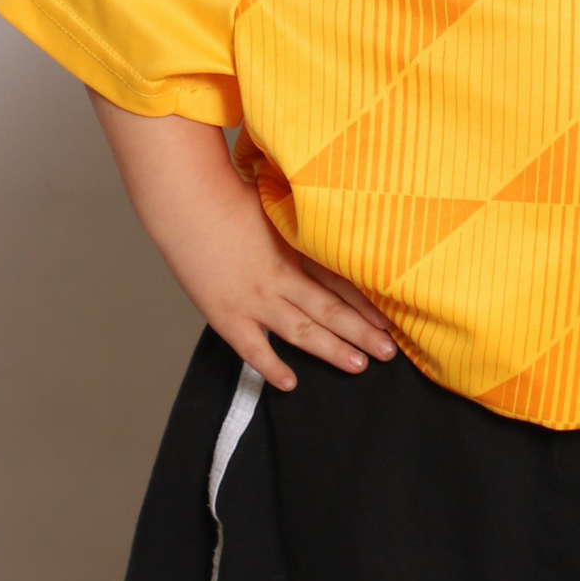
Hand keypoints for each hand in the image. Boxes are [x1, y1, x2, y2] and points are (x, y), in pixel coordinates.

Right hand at [91, 97, 398, 389]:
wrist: (187, 206)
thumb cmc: (233, 197)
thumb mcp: (281, 204)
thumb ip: (307, 222)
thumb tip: (340, 219)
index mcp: (298, 249)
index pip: (343, 282)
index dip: (369, 303)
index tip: (393, 319)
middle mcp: (281, 277)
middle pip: (331, 310)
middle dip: (362, 333)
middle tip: (389, 352)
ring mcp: (254, 300)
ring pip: (301, 332)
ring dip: (332, 350)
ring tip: (359, 366)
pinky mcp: (226, 315)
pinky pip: (253, 350)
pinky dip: (271, 368)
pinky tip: (290, 383)